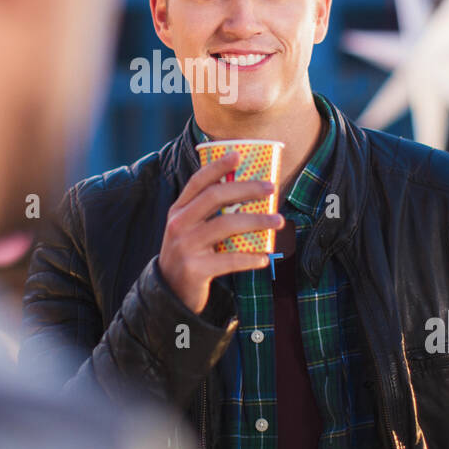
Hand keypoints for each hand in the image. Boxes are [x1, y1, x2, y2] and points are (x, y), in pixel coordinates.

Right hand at [158, 151, 283, 313]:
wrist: (170, 293)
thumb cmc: (189, 254)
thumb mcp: (189, 230)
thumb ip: (208, 214)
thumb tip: (249, 196)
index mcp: (178, 210)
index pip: (197, 182)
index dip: (217, 166)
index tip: (238, 155)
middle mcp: (179, 224)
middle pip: (215, 196)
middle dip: (246, 188)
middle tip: (271, 188)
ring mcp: (185, 246)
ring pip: (226, 225)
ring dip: (257, 220)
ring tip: (278, 220)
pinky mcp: (195, 269)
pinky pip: (229, 259)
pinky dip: (250, 258)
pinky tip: (265, 257)